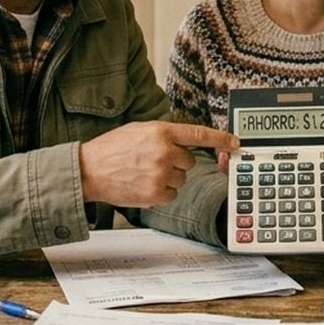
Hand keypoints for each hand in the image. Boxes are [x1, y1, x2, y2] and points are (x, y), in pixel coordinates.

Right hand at [78, 122, 237, 207]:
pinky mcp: (156, 194)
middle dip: (176, 163)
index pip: (199, 134)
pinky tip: (143, 185)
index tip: (235, 142)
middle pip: (190, 161)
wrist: (88, 171)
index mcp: (161, 131)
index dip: (220, 139)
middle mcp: (164, 152)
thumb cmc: (110, 149)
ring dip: (168, 178)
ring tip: (143, 173)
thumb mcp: (138, 130)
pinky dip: (161, 193)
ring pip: (181, 180)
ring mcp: (161, 174)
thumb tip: (184, 141)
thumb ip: (163, 134)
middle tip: (153, 162)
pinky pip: (172, 194)